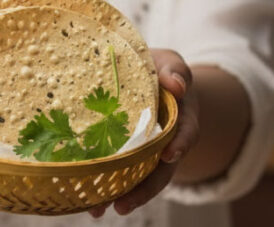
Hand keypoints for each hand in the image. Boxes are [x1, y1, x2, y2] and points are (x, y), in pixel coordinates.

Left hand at [89, 49, 198, 217]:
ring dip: (120, 195)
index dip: (180, 144)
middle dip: (143, 190)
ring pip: (138, 178)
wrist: (146, 77)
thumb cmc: (159, 69)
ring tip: (98, 210)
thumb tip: (176, 85)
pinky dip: (105, 186)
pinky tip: (87, 200)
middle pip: (161, 170)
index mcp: (182, 118)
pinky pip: (119, 172)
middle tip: (123, 205)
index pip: (186, 132)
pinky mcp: (126, 154)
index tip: (169, 154)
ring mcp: (147, 151)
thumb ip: (174, 70)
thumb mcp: (170, 62)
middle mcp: (167, 142)